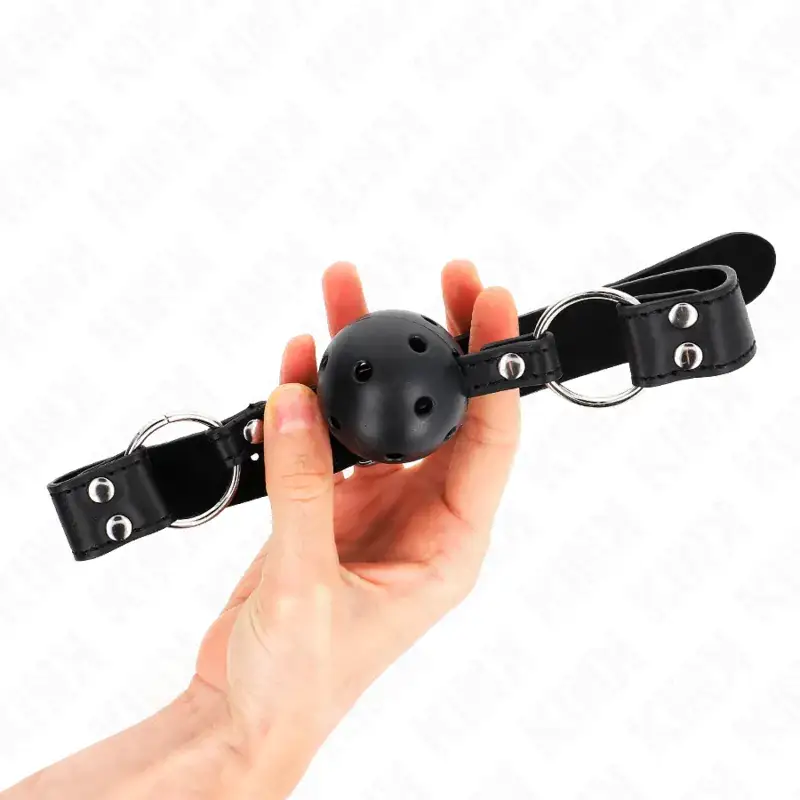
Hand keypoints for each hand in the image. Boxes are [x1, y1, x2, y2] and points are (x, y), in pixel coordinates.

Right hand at [193, 261, 520, 793]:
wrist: (247, 707)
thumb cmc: (300, 680)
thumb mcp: (307, 586)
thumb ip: (303, 492)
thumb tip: (299, 405)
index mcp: (449, 544)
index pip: (489, 438)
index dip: (494, 367)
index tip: (489, 304)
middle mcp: (422, 516)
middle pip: (443, 410)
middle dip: (444, 341)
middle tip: (449, 279)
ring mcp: (376, 504)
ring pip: (382, 412)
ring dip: (366, 356)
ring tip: (347, 293)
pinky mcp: (330, 502)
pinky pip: (328, 433)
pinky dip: (312, 395)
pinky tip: (297, 359)